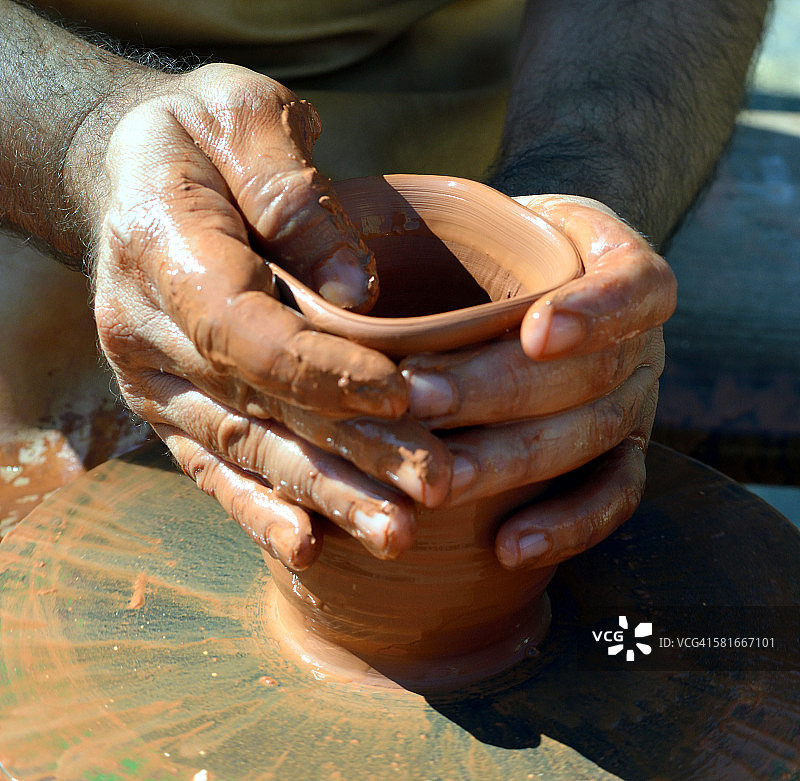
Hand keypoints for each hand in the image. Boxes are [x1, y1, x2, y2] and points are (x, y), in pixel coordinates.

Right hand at [88, 64, 451, 568]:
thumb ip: (292, 193)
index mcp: (163, 251)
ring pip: (249, 447)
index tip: (403, 394)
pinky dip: (261, 508)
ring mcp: (156, 380)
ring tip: (398, 533)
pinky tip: (309, 548)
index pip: (246, 330)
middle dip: (353, 451)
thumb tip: (361, 292)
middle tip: (435, 486)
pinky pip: (215, 465)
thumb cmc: (200, 135)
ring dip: (326, 494)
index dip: (322, 369)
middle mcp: (147, 331)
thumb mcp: (241, 116)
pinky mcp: (173, 406)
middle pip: (261, 403)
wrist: (134, 170)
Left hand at [401, 195, 676, 568]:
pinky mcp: (622, 454)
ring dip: (512, 461)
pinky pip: (613, 496)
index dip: (593, 313)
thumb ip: (448, 229)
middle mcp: (639, 341)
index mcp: (622, 266)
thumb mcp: (492, 216)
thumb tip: (342, 270)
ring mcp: (635, 402)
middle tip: (419, 402)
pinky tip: (508, 548)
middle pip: (587, 373)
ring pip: (588, 438)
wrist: (546, 277)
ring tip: (440, 479)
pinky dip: (566, 526)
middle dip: (498, 392)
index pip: (632, 286)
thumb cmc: (503, 249)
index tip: (536, 331)